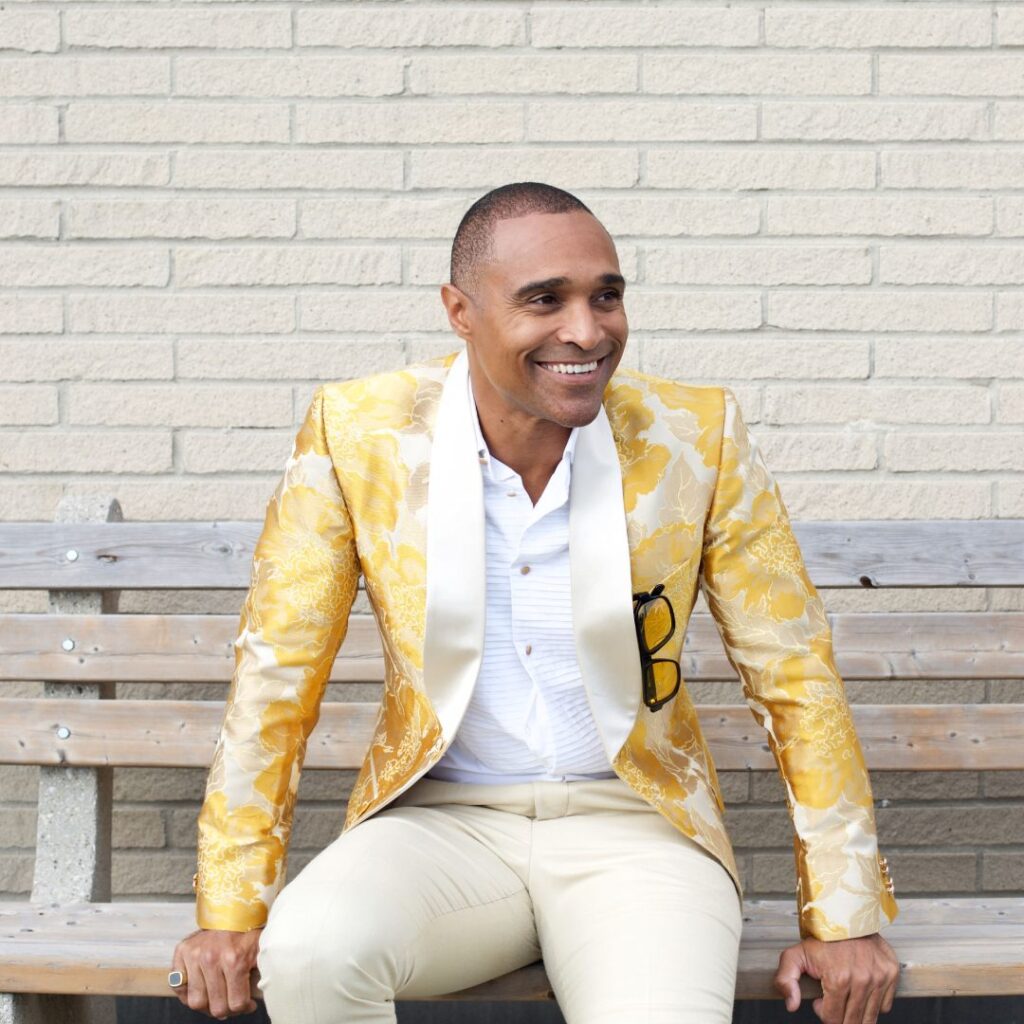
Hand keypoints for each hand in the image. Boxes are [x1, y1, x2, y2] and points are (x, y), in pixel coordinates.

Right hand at [171, 927, 262, 1018]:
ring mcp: (194, 956)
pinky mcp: (181, 952)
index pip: (236, 1003)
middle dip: (226, 1009)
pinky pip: (178, 987)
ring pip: (196, 1001)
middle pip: (215, 1007)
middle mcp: (211, 959)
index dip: (244, 1008)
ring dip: (207, 1004)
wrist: (231, 907)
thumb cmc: (247, 930)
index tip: (247, 1004)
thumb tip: (268, 992)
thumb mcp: (261, 949)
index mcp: (234, 959)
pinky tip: (202, 988)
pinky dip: (188, 993)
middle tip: (231, 1002)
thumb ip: (264, 971)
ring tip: (217, 997)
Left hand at [774, 932, 899, 1023]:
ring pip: (869, 1018)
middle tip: (833, 999)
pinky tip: (861, 991)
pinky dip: (872, 1004)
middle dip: (839, 1015)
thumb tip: (791, 1006)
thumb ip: (785, 980)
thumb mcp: (795, 954)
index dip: (823, 1012)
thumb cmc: (822, 937)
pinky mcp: (891, 975)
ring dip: (856, 1012)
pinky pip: (884, 1007)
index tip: (821, 999)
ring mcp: (879, 978)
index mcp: (838, 979)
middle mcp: (862, 981)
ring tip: (846, 996)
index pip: (832, 1019)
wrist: (846, 916)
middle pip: (851, 1022)